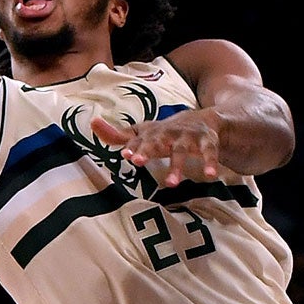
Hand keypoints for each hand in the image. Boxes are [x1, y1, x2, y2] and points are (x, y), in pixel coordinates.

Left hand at [94, 112, 226, 186]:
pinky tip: (211, 175)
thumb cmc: (166, 132)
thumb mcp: (143, 133)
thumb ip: (118, 135)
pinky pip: (209, 152)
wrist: (203, 119)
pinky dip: (210, 162)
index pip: (139, 140)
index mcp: (152, 133)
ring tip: (171, 184)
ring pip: (181, 151)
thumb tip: (92, 123)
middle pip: (157, 141)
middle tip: (137, 161)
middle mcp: (168, 133)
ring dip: (177, 166)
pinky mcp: (207, 141)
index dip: (133, 146)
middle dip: (147, 150)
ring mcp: (188, 137)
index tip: (126, 154)